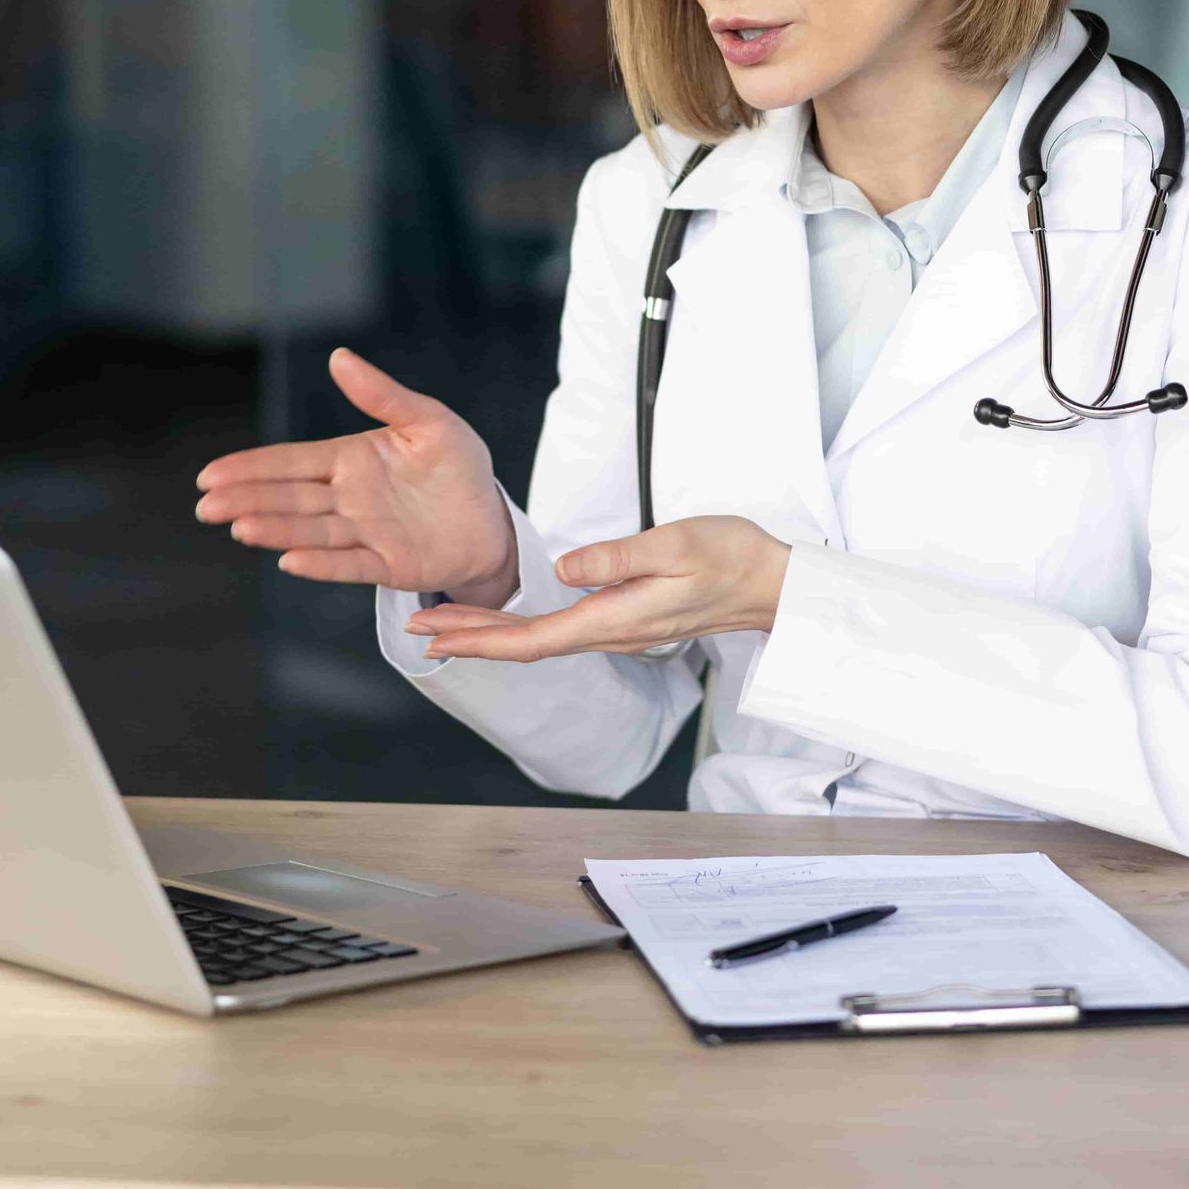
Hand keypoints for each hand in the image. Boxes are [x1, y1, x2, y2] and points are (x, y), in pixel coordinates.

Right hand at [195, 350, 519, 605]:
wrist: (490, 520)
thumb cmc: (457, 467)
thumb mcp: (427, 420)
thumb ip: (382, 395)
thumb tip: (339, 357)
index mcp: (351, 460)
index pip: (291, 463)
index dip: (251, 467)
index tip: (210, 474)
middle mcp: (349, 498)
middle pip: (289, 498)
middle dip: (247, 500)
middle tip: (206, 506)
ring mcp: (365, 534)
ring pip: (311, 531)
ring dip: (276, 530)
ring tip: (240, 528)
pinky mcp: (387, 565)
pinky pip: (348, 564)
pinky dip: (320, 563)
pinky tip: (289, 561)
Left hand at [405, 514, 789, 662]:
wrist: (771, 582)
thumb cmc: (730, 557)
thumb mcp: (674, 544)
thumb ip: (617, 557)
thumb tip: (565, 569)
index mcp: (614, 618)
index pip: (533, 639)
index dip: (480, 640)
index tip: (437, 636)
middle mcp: (611, 631)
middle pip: (527, 644)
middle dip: (470, 638)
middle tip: (418, 628)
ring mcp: (618, 628)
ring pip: (541, 637)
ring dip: (491, 631)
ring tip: (447, 622)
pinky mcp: (625, 617)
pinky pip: (560, 628)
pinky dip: (522, 623)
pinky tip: (508, 616)